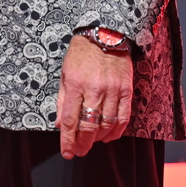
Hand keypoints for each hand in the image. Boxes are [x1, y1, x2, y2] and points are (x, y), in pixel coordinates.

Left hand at [56, 34, 131, 159]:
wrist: (105, 34)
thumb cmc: (81, 54)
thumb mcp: (65, 73)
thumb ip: (62, 100)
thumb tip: (59, 125)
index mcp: (75, 84)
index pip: (70, 120)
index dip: (68, 140)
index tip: (67, 152)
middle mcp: (94, 89)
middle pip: (89, 126)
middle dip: (83, 144)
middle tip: (79, 152)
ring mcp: (112, 90)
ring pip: (107, 124)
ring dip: (99, 138)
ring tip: (92, 143)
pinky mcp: (126, 90)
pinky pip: (123, 117)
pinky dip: (117, 131)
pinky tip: (110, 137)